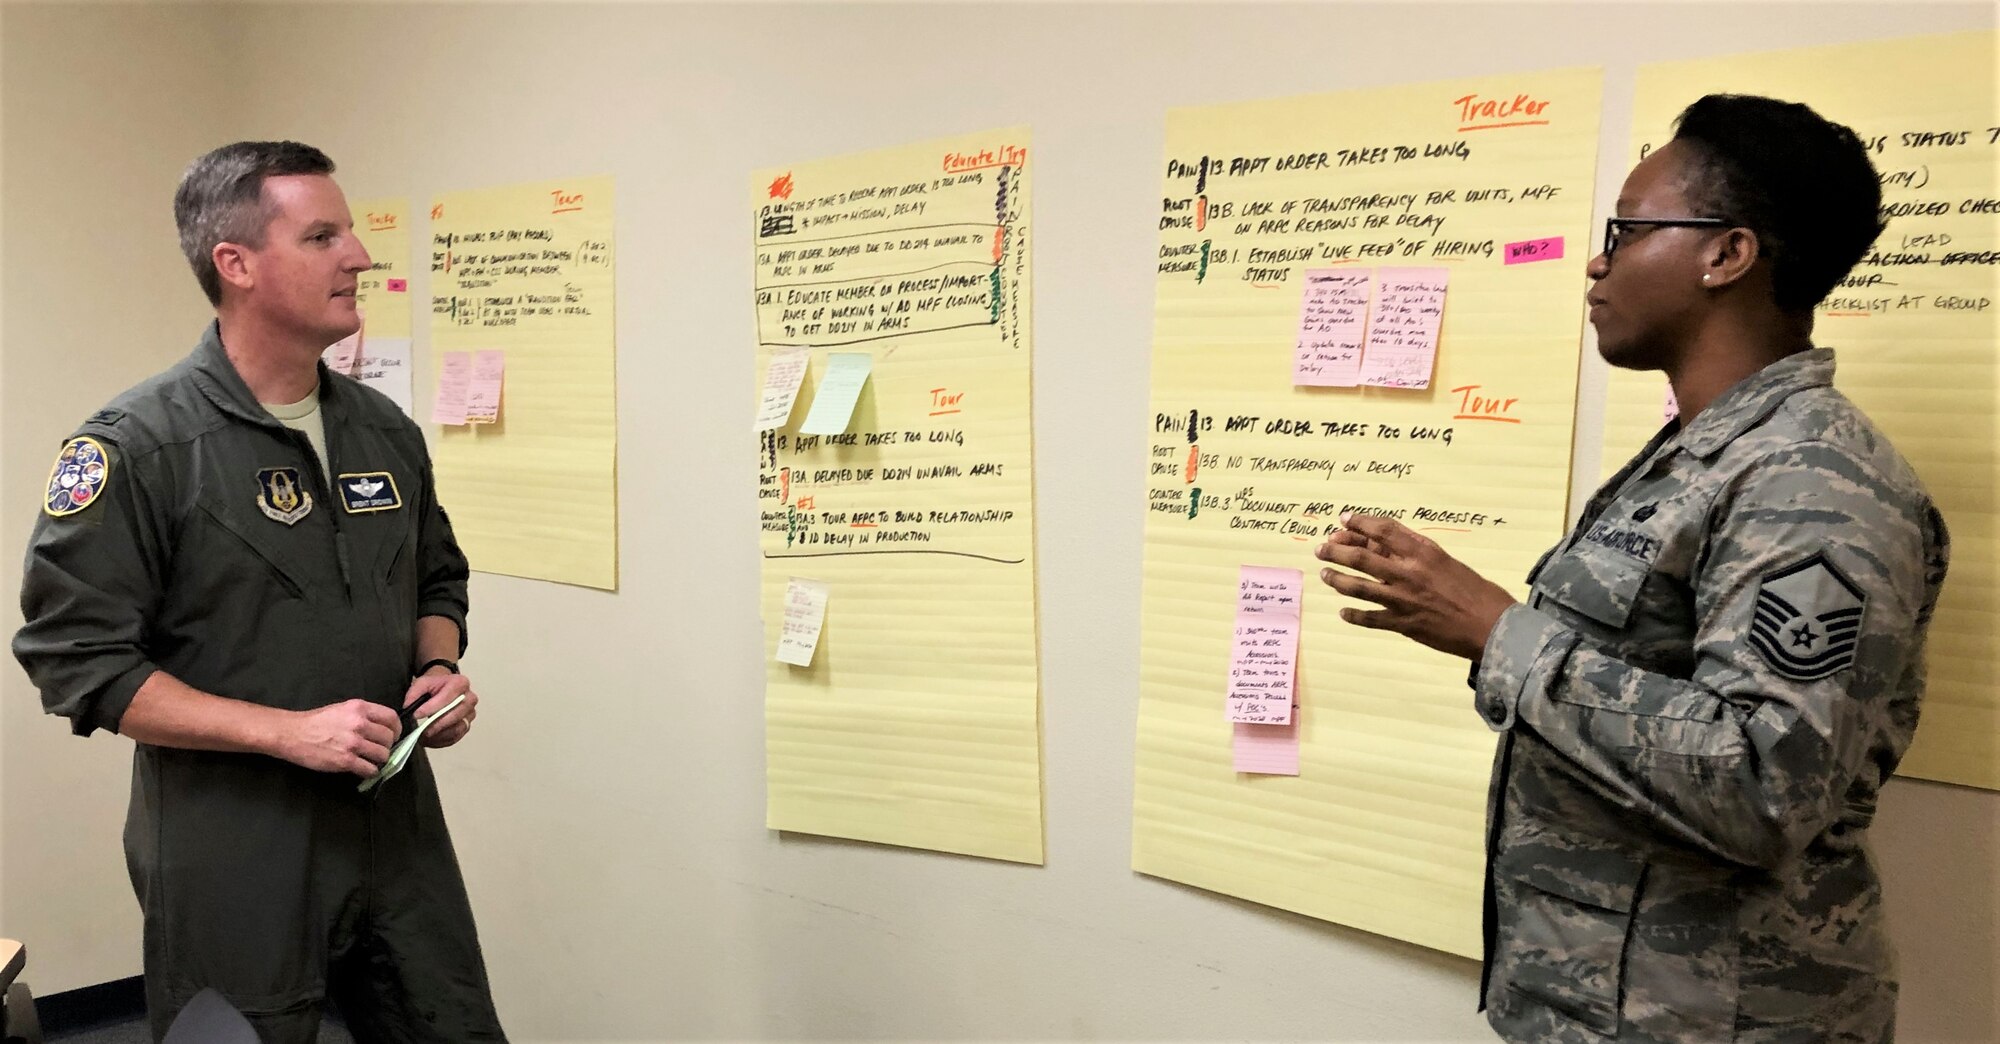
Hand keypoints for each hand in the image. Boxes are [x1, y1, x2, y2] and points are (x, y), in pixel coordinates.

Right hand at [282, 699, 401, 775]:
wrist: (292, 734)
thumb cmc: (316, 721)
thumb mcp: (342, 709)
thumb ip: (363, 715)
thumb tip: (382, 728)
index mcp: (360, 708)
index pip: (392, 718)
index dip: (397, 729)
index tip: (394, 735)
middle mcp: (359, 724)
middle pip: (389, 738)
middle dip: (388, 746)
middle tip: (380, 750)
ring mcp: (353, 743)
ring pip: (383, 754)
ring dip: (380, 760)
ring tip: (371, 760)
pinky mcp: (345, 760)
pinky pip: (370, 769)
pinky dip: (370, 772)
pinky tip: (364, 770)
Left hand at [402, 668, 476, 748]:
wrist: (445, 688)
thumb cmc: (436, 686)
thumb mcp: (423, 682)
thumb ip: (414, 692)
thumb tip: (408, 705)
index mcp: (460, 683)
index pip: (447, 698)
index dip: (431, 708)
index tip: (417, 714)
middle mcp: (469, 698)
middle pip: (455, 715)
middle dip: (436, 724)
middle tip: (422, 730)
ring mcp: (470, 713)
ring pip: (457, 729)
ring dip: (439, 735)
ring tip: (424, 737)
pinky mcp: (466, 725)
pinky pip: (456, 737)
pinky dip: (442, 741)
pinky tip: (430, 740)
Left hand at [1315, 513, 1517, 660]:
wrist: (1491, 625)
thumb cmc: (1476, 591)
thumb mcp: (1447, 561)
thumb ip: (1417, 554)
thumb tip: (1386, 546)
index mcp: (1424, 552)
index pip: (1383, 531)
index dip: (1359, 524)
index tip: (1343, 519)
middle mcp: (1409, 573)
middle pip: (1361, 558)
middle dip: (1336, 551)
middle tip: (1321, 548)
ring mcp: (1403, 599)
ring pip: (1358, 587)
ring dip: (1337, 580)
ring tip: (1325, 575)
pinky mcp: (1403, 624)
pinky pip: (1370, 618)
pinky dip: (1354, 615)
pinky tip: (1343, 612)